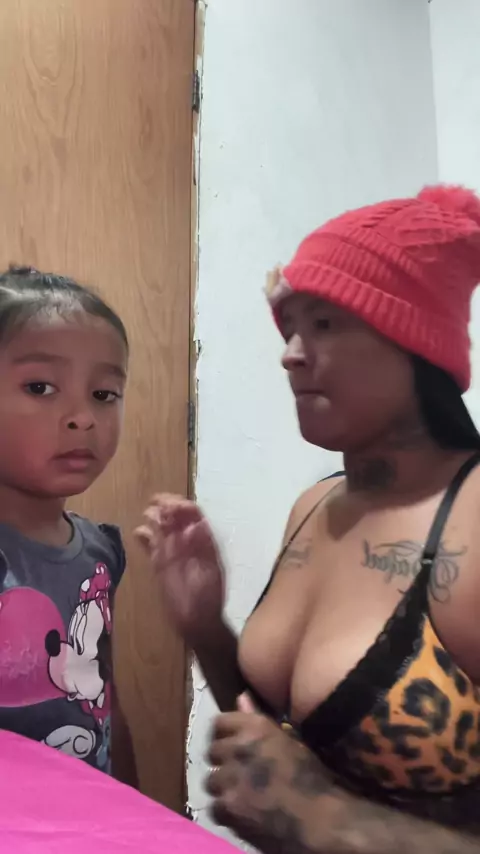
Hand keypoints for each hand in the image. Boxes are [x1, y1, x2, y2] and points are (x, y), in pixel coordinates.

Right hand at [135, 495, 224, 644]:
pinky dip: (144, 538)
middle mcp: (188, 544)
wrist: (198, 623)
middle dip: (167, 507)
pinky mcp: (160, 565)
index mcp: (204, 543)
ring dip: (155, 519)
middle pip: (177, 519)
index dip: (184, 506)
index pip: (194, 516)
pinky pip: (151, 547)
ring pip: (162, 529)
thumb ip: (202, 548)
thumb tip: (197, 524)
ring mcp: (173, 554)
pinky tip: (138, 532)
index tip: (171, 503)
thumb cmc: (208, 598)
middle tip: (155, 502)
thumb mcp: (209, 570)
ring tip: (148, 514)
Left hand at [205, 695, 334, 852]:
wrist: (319, 818)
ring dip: (223, 789)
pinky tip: (243, 814)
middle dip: (223, 764)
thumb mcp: (288, 739)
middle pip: (212, 752)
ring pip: (210, 781)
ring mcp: (231, 778)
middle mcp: (239, 747)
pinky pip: (214, 808)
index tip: (232, 747)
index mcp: (255, 727)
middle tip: (239, 775)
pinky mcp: (228, 806)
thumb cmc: (310, 777)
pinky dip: (226, 813)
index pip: (219, 723)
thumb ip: (257, 718)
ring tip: (241, 796)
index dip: (223, 735)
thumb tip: (240, 696)